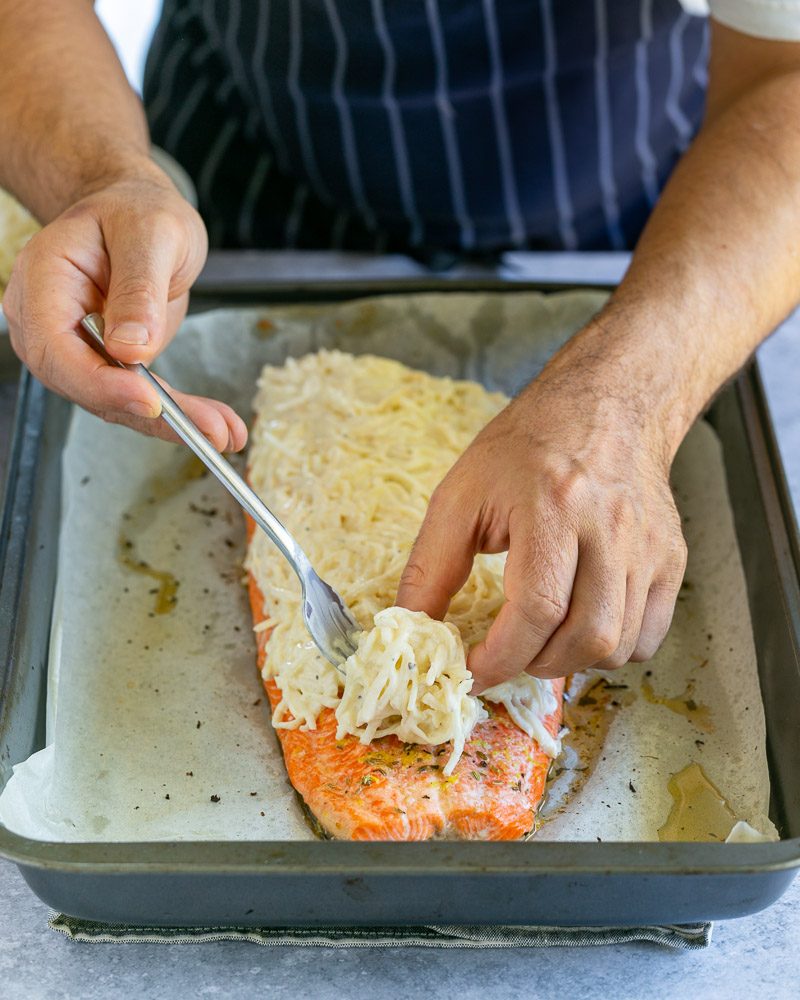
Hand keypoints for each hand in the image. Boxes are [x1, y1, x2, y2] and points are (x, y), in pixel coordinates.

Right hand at [3, 164, 246, 450]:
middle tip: (207, 429)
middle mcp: (47, 320)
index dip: (99, 381)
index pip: (56, 345)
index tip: (148, 400)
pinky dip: (177, 414)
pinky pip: (136, 397)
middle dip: (147, 413)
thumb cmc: (136, 210)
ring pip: (114, 401)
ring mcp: (74, 348)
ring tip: (224, 431)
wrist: (135, 213)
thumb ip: (139, 287)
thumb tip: (130, 349)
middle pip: (83, 384)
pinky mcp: (105, 365)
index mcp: (44, 279)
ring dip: (171, 423)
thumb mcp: (151, 233)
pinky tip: (217, 425)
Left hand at [395, 345, 687, 689]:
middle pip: (586, 637)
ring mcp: (649, 547)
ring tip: (539, 638)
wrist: (607, 406)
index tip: (471, 670)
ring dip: (570, 661)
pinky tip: (579, 624)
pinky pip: (648, 637)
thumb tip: (411, 627)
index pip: (537, 610)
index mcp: (553, 506)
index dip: (500, 656)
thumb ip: (431, 564)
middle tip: (505, 654)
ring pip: (619, 646)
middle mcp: (611, 530)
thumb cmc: (528, 446)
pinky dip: (610, 650)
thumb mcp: (461, 493)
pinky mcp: (671, 559)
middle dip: (534, 665)